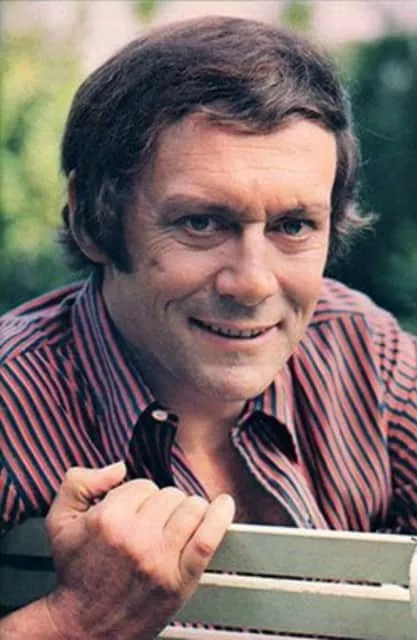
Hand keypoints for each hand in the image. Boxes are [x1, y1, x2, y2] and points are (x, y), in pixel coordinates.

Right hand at [44, 463, 234, 639]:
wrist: (85, 627)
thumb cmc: (75, 572)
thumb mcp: (59, 521)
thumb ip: (79, 481)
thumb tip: (119, 467)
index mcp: (108, 518)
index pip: (143, 484)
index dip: (138, 496)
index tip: (132, 511)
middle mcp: (136, 537)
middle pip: (169, 495)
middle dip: (161, 504)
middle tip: (149, 524)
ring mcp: (160, 559)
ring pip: (191, 508)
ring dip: (186, 511)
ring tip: (174, 524)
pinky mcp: (180, 579)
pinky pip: (208, 538)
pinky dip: (220, 517)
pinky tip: (224, 505)